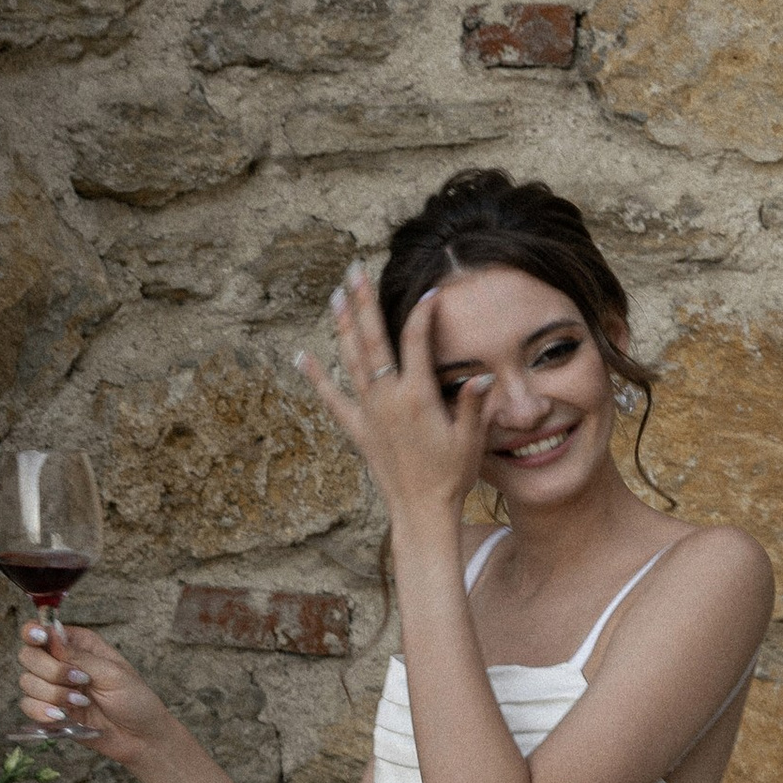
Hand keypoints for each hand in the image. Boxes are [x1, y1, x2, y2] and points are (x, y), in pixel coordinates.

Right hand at [18, 620, 166, 766]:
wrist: (140, 737)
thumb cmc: (135, 699)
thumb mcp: (113, 673)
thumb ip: (79, 656)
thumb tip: (51, 634)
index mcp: (78, 644)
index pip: (41, 630)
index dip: (34, 633)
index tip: (41, 640)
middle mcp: (61, 662)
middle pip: (28, 656)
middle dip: (50, 671)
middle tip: (78, 681)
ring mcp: (54, 687)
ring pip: (26, 682)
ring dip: (52, 694)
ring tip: (81, 703)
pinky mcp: (50, 711)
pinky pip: (28, 706)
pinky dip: (42, 711)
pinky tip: (63, 716)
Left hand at [297, 265, 488, 526]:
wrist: (421, 512)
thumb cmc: (452, 476)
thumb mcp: (470, 438)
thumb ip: (472, 403)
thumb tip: (480, 374)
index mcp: (417, 396)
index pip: (416, 341)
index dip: (423, 314)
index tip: (429, 292)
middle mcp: (387, 398)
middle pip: (373, 339)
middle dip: (363, 302)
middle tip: (355, 270)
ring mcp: (368, 413)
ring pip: (350, 359)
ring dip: (342, 325)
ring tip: (335, 295)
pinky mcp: (357, 429)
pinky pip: (331, 398)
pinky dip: (315, 376)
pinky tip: (301, 355)